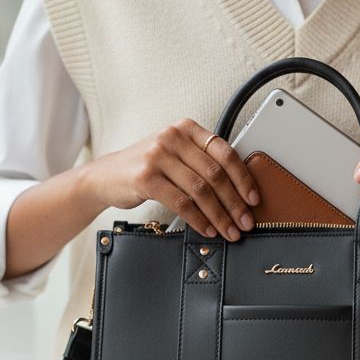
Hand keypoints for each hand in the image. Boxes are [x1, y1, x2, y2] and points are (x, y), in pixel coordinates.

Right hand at [87, 119, 260, 240]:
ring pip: (201, 190)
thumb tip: (239, 189)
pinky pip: (181, 203)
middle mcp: (173, 137)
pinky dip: (198, 219)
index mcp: (186, 128)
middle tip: (245, 223)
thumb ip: (201, 162)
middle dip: (235, 203)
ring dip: (219, 215)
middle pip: (215, 174)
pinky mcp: (146, 177)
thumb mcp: (174, 155)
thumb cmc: (146, 168)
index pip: (225, 152)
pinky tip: (207, 230)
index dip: (243, 178)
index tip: (254, 199)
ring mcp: (157, 156)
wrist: (104, 176)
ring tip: (229, 231)